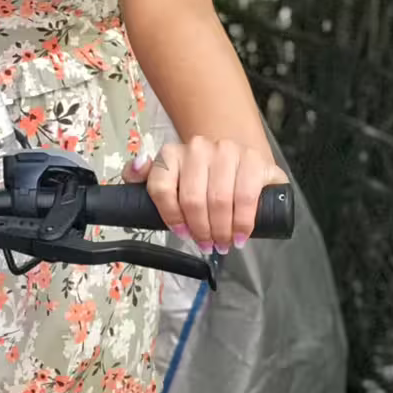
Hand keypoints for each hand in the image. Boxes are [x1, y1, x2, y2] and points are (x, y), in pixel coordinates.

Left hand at [126, 136, 287, 252]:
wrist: (236, 159)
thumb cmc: (201, 175)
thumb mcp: (169, 177)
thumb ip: (142, 175)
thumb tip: (138, 166)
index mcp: (171, 154)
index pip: (161, 188)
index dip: (171, 216)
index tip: (181, 232)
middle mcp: (198, 149)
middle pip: (193, 199)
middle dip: (200, 229)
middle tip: (207, 244)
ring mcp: (227, 152)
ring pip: (220, 200)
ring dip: (221, 229)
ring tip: (223, 243)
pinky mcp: (254, 160)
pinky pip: (246, 197)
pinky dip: (243, 222)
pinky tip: (240, 235)